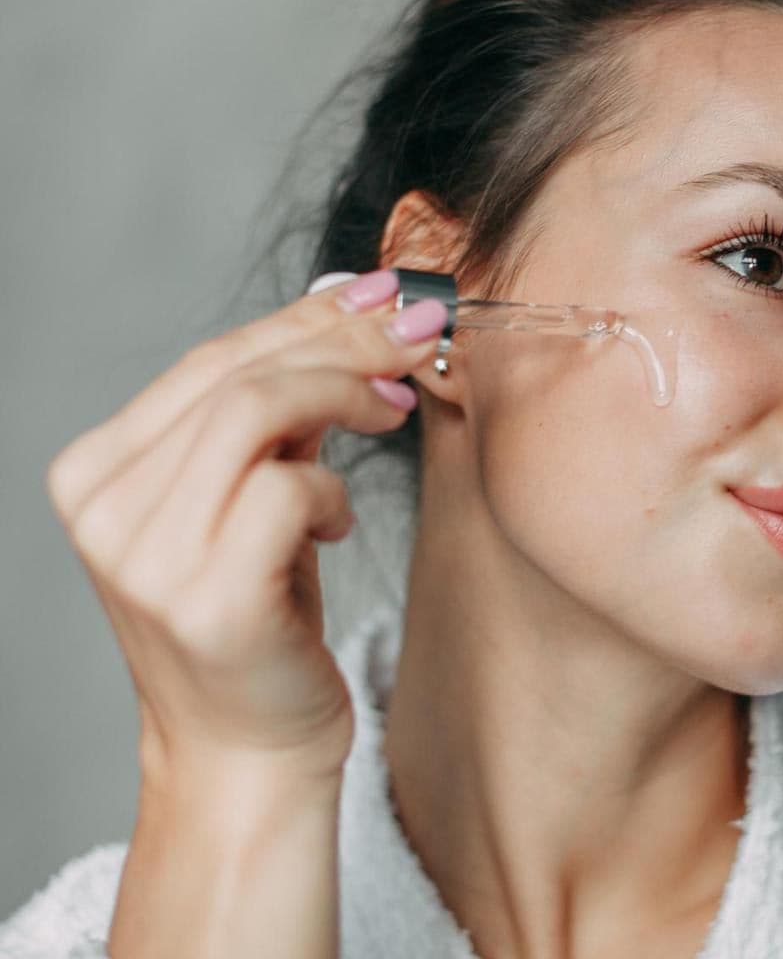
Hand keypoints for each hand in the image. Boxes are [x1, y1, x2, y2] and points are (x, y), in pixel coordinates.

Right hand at [45, 269, 446, 787]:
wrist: (245, 751)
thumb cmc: (258, 615)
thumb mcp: (251, 494)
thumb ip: (281, 409)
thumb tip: (353, 299)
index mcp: (99, 469)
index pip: (214, 357)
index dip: (307, 317)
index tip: (382, 295)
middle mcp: (105, 505)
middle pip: (237, 372)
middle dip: (346, 340)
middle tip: (421, 331)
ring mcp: (145, 555)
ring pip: (257, 410)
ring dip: (348, 394)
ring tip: (394, 411)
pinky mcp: (204, 600)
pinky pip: (287, 490)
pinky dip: (333, 491)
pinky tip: (337, 526)